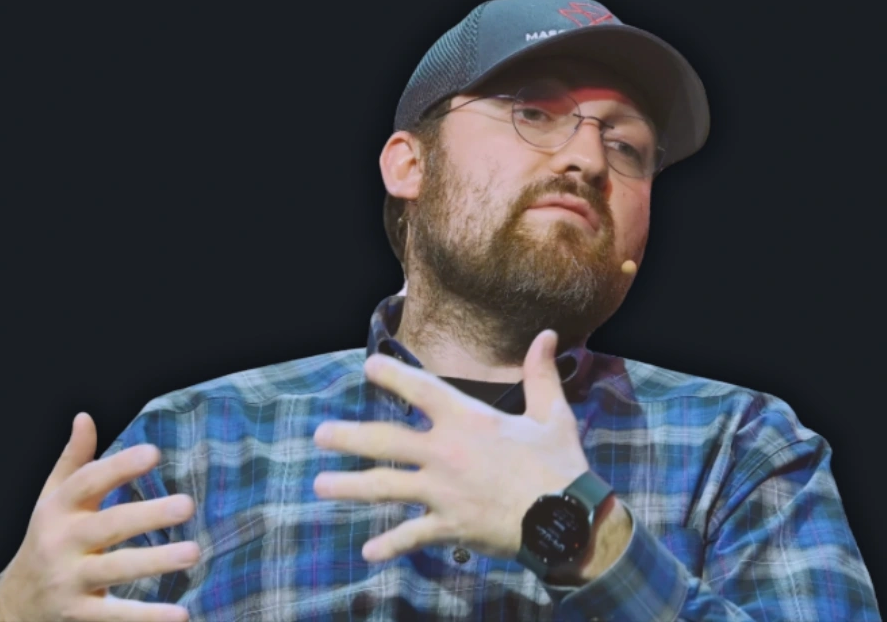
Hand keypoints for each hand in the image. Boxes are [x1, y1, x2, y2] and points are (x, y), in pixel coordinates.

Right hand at [0, 413, 199, 621]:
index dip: (118, 467)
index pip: (87, 483)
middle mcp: (61, 543)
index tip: (154, 452)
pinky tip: (181, 615)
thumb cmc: (47, 539)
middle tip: (188, 505)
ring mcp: (69, 580)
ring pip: (114, 569)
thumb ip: (73, 461)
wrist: (14, 603)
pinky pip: (115, 615)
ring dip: (155, 562)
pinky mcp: (79, 613)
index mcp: (58, 510)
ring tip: (194, 553)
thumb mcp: (53, 500)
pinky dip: (147, 617)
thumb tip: (85, 417)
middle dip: (147, 516)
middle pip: (108, 526)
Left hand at [313, 329, 589, 561]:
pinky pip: (411, 536)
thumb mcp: (552, 414)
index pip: (421, 389)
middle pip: (385, 441)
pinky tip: (368, 551)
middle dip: (348, 437)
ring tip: (320, 485)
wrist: (567, 519)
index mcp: (469, 420)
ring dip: (349, 487)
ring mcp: (443, 492)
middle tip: (320, 435)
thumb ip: (541, 374)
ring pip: (384, 487)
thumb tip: (548, 335)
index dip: (391, 376)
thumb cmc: (560, 465)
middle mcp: (446, 452)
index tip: (368, 369)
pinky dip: (389, 545)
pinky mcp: (448, 526)